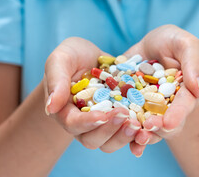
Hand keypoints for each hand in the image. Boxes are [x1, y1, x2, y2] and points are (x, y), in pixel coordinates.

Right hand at [43, 37, 140, 153]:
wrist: (90, 57)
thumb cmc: (71, 56)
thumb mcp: (61, 60)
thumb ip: (55, 80)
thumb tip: (50, 108)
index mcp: (65, 111)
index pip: (73, 124)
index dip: (88, 122)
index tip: (103, 115)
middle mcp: (83, 123)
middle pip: (92, 140)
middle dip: (109, 131)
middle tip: (125, 116)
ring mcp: (102, 124)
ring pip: (110, 143)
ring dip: (123, 137)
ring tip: (138, 124)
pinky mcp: (119, 120)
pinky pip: (127, 134)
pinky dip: (137, 136)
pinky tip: (147, 128)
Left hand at [123, 25, 198, 155]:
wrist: (149, 45)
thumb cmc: (172, 41)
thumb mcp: (184, 43)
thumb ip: (193, 62)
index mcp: (188, 92)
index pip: (184, 105)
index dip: (177, 115)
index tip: (168, 123)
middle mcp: (171, 105)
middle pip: (167, 123)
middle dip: (158, 128)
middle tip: (148, 128)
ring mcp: (151, 109)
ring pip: (150, 129)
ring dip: (143, 136)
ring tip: (136, 140)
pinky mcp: (134, 108)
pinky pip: (132, 124)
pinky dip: (127, 134)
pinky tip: (123, 140)